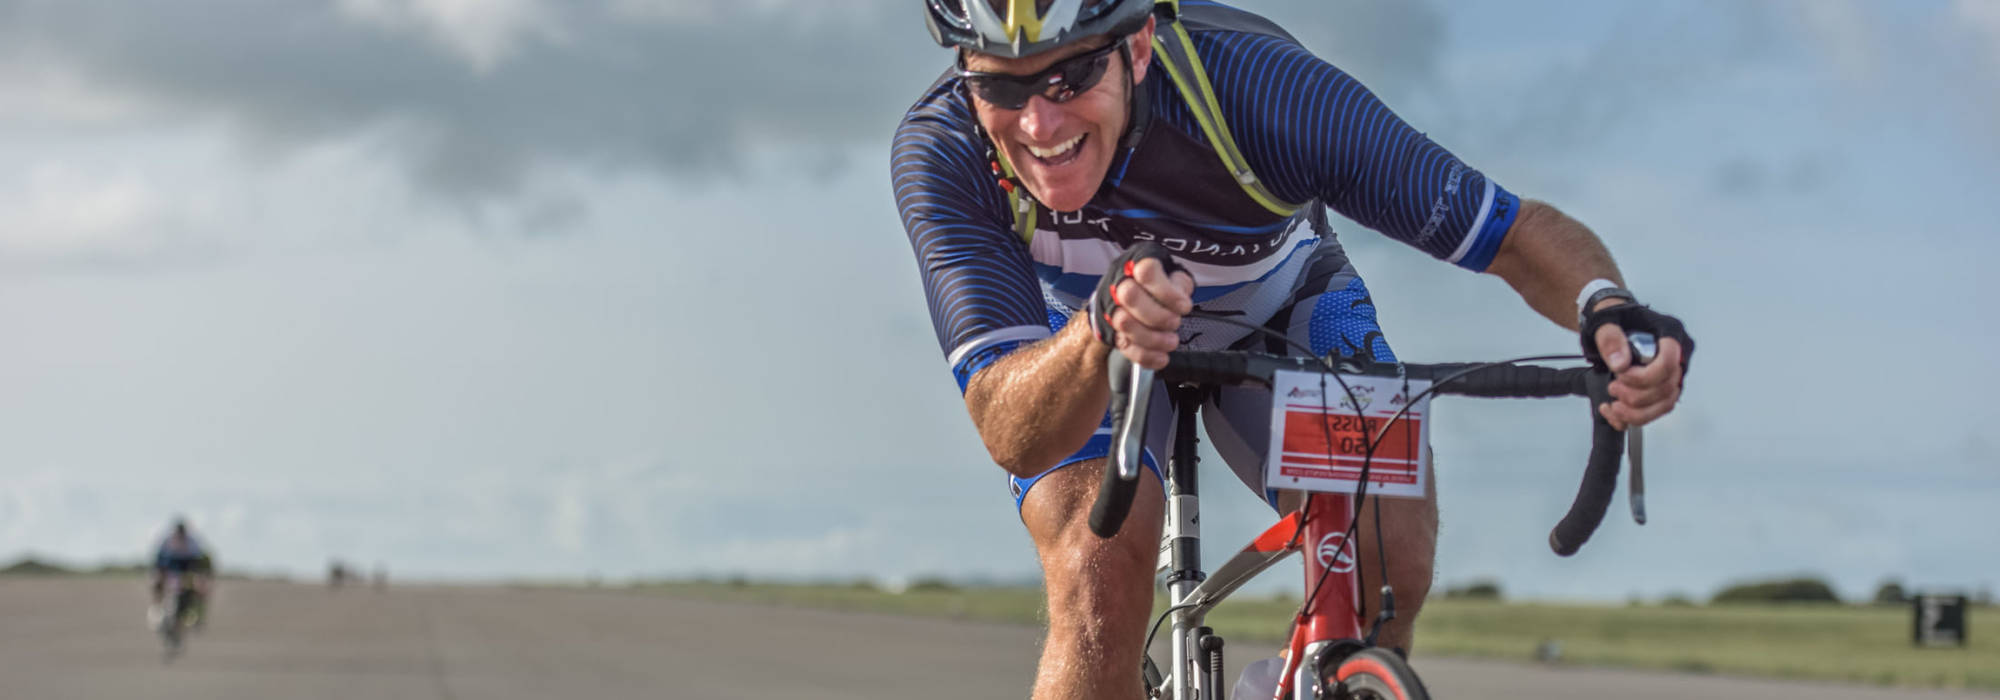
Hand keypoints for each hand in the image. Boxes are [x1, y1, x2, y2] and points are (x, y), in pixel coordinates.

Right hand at [1108, 257, 1194, 368]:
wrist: (1126, 295)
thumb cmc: (1153, 285)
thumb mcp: (1171, 276)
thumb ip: (1179, 282)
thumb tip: (1181, 295)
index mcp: (1136, 264)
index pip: (1146, 271)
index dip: (1167, 292)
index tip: (1183, 306)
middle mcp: (1118, 283)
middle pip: (1130, 296)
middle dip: (1157, 315)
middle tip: (1174, 323)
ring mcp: (1111, 307)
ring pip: (1124, 323)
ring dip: (1153, 338)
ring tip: (1171, 342)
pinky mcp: (1109, 330)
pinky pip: (1123, 346)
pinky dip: (1145, 356)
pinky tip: (1161, 358)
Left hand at [1591, 314, 1684, 430]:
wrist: (1611, 321)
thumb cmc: (1615, 316)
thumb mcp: (1605, 320)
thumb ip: (1611, 339)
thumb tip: (1620, 363)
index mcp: (1670, 332)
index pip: (1669, 363)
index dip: (1644, 376)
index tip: (1621, 374)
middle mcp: (1677, 354)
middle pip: (1667, 388)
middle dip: (1636, 396)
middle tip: (1613, 387)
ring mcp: (1671, 373)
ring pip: (1665, 404)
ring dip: (1637, 412)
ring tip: (1614, 406)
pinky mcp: (1661, 387)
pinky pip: (1656, 411)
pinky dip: (1634, 417)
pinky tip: (1614, 412)